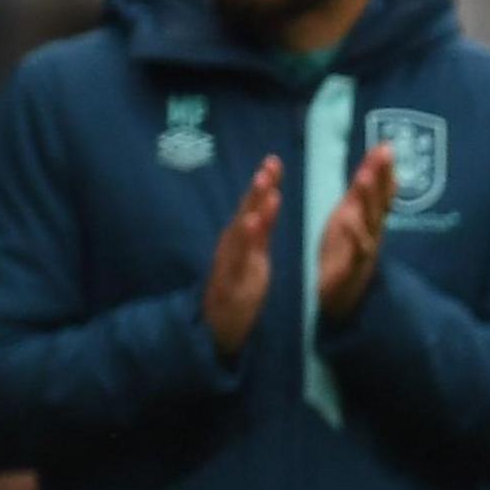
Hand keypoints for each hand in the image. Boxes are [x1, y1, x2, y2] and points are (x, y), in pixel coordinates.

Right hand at [204, 156, 282, 359]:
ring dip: (253, 206)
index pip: (253, 208)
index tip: (274, 160)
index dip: (264, 185)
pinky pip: (238, 258)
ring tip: (265, 183)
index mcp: (241, 242)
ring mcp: (230, 263)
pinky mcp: (231, 281)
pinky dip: (245, 238)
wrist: (215, 329)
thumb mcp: (253, 259)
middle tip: (271, 162)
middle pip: (246, 212)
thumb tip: (266, 205)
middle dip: (259, 187)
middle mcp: (233, 247)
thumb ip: (259, 233)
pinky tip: (252, 221)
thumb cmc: (236, 291)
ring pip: (242, 230)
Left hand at [316, 145, 399, 322]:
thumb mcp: (349, 221)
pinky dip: (355, 235)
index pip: (379, 190)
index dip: (382, 169)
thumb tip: (377, 172)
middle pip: (378, 200)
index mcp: (366, 220)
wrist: (337, 298)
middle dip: (381, 175)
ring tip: (365, 176)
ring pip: (370, 220)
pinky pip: (357, 250)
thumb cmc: (341, 257)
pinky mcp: (354, 268)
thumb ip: (361, 198)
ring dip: (369, 199)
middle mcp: (371, 231)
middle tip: (385, 151)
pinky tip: (350, 221)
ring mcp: (366, 249)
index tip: (384, 145)